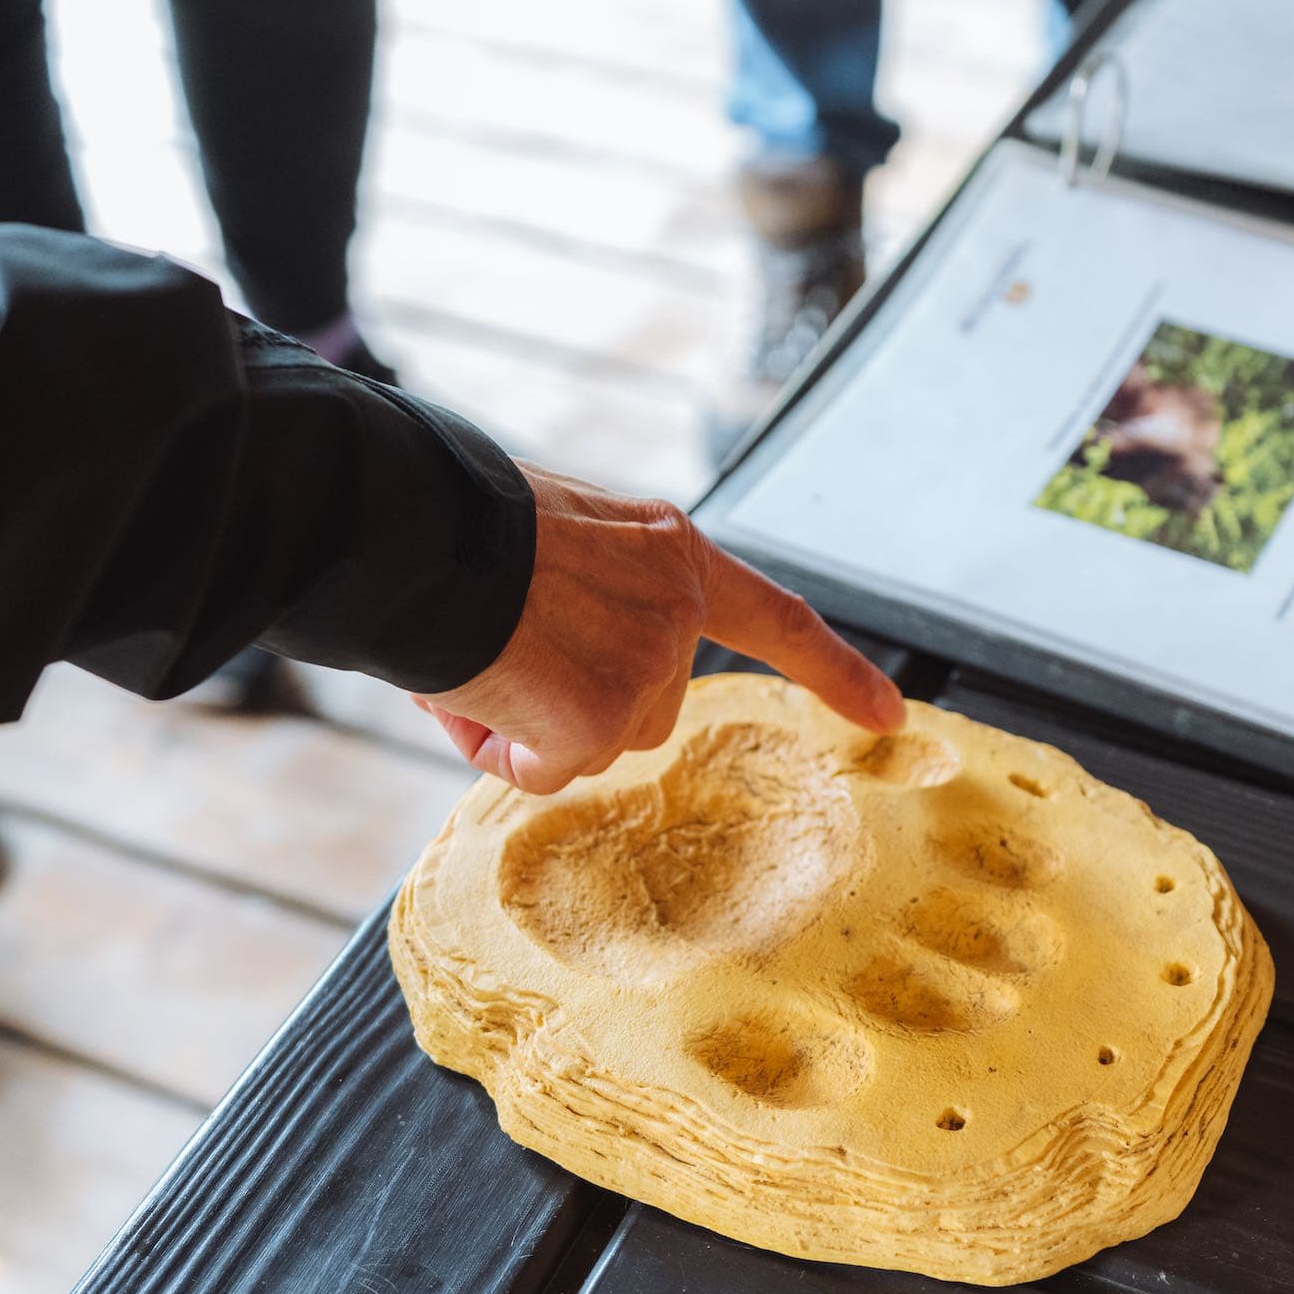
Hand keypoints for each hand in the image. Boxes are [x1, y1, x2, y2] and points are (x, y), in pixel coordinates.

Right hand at [415, 463, 905, 792]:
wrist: (404, 526)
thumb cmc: (450, 523)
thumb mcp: (553, 534)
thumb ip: (593, 592)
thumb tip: (556, 671)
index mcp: (669, 549)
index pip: (774, 617)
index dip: (833, 669)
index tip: (890, 714)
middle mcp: (674, 605)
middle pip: (646, 707)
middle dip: (570, 702)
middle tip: (495, 649)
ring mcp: (645, 662)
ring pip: (594, 741)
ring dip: (529, 723)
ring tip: (476, 655)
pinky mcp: (600, 715)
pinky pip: (546, 769)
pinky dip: (499, 749)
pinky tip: (470, 687)